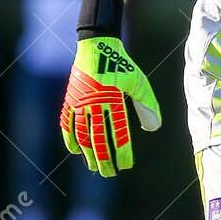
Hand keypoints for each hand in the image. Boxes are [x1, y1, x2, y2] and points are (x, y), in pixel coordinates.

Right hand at [60, 36, 161, 176]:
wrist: (97, 45)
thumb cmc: (122, 65)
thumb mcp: (138, 82)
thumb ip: (147, 105)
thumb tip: (153, 129)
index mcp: (113, 100)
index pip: (118, 133)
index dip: (122, 152)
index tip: (126, 165)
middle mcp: (94, 103)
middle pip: (98, 139)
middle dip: (104, 159)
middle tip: (109, 173)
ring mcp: (79, 102)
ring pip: (82, 134)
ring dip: (87, 153)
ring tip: (93, 166)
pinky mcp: (70, 99)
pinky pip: (67, 123)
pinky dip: (70, 138)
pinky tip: (75, 151)